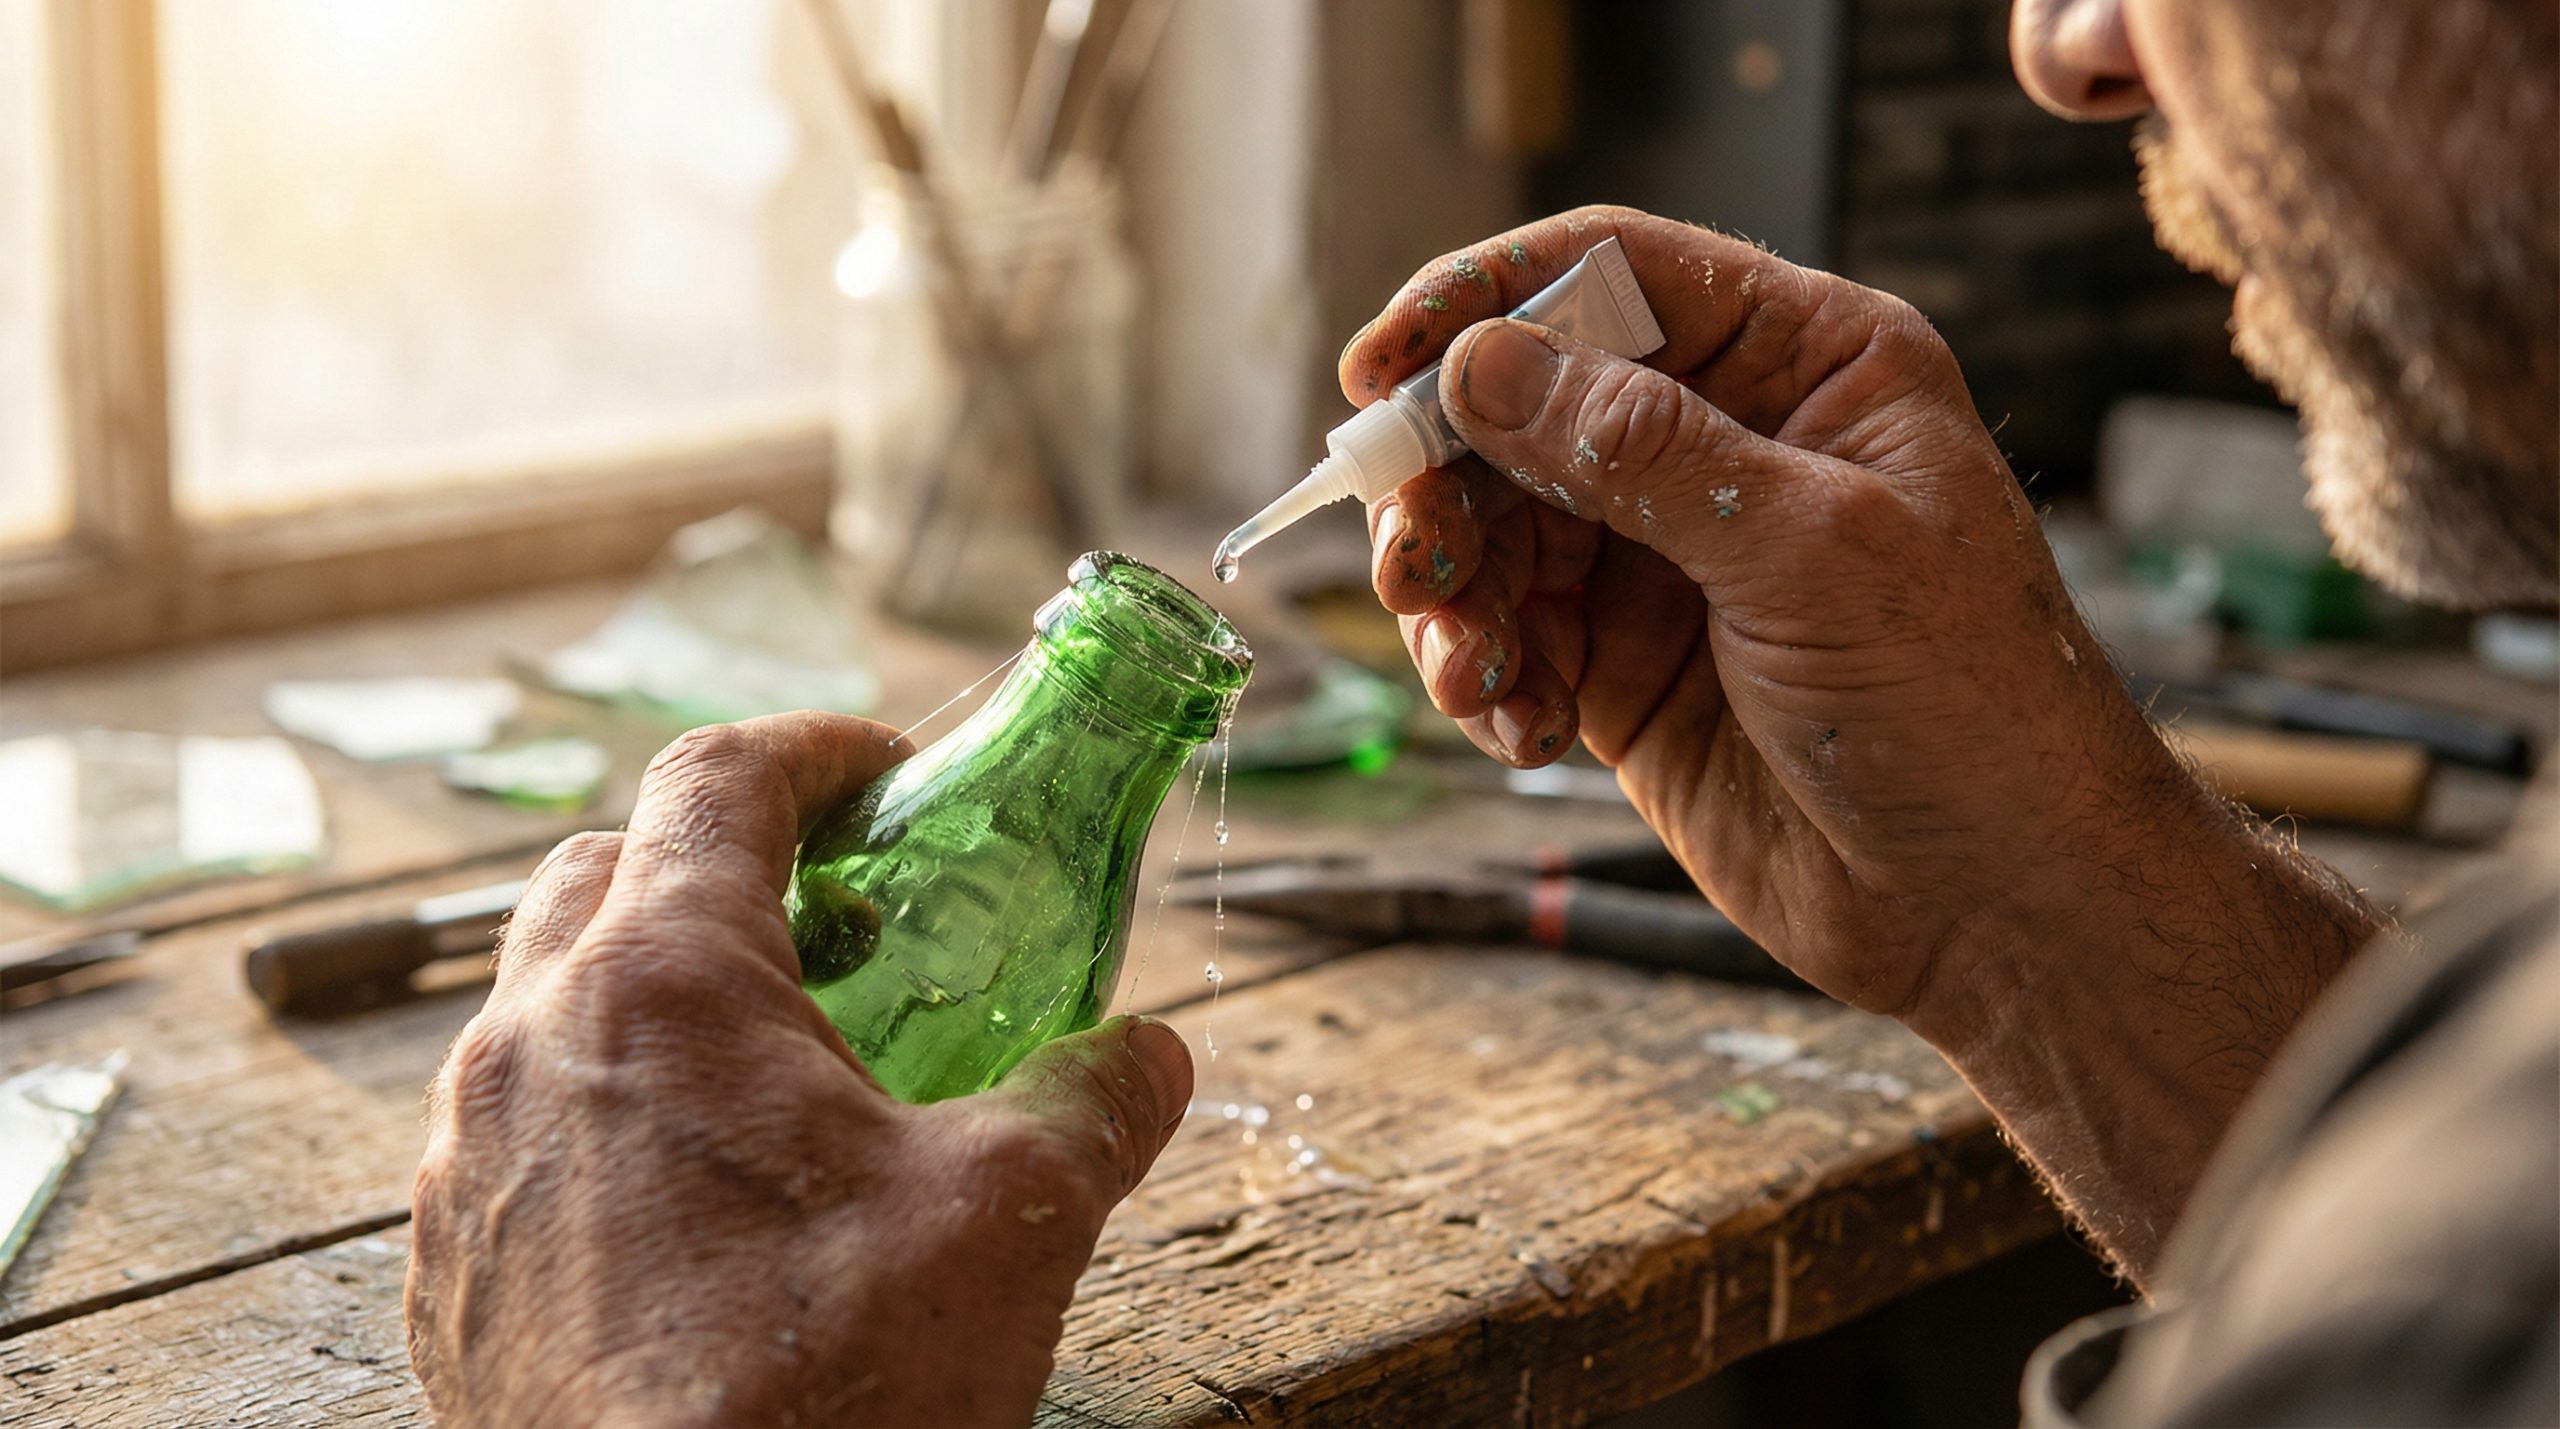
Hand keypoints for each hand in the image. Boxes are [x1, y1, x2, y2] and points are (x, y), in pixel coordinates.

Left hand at [407, 714, 1193, 1427]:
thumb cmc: (822, 1393)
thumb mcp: (1010, 1221)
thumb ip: (1092, 1103)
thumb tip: (1152, 1058)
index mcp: (659, 986)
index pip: (714, 779)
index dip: (815, 752)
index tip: (885, 777)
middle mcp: (528, 1048)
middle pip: (605, 871)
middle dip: (725, 866)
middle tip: (843, 925)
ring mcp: (466, 1164)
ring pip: (548, 1007)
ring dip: (659, 996)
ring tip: (783, 1077)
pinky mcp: (450, 1273)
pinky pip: (518, 1137)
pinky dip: (607, 1116)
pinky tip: (707, 1206)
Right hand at [1345, 205, 2194, 1020]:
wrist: (1999, 905)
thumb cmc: (1966, 706)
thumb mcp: (1810, 553)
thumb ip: (1639, 453)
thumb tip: (1482, 367)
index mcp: (1804, 364)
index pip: (1612, 276)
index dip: (1481, 304)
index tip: (1378, 370)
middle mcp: (1725, 445)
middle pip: (1521, 408)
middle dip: (1445, 484)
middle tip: (1412, 564)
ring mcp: (1669, 558)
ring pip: (1496, 530)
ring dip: (1455, 598)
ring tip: (1472, 674)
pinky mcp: (1626, 667)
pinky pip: (1509, 638)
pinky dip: (1489, 680)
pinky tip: (1526, 732)